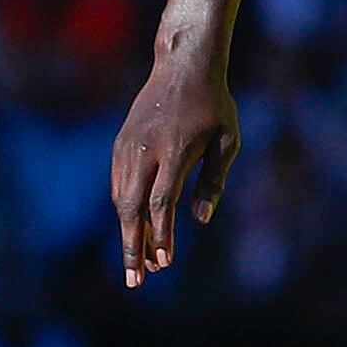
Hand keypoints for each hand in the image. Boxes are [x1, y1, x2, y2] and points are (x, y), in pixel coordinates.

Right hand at [109, 39, 239, 284]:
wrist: (182, 66)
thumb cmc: (213, 105)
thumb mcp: (228, 140)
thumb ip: (214, 180)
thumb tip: (200, 220)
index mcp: (175, 151)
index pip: (161, 203)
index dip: (161, 236)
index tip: (165, 263)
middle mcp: (145, 151)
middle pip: (132, 208)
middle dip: (134, 247)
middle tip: (136, 280)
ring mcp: (128, 147)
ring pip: (121, 199)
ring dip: (128, 232)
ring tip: (139, 262)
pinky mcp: (120, 144)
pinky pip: (118, 184)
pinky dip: (124, 210)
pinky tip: (135, 229)